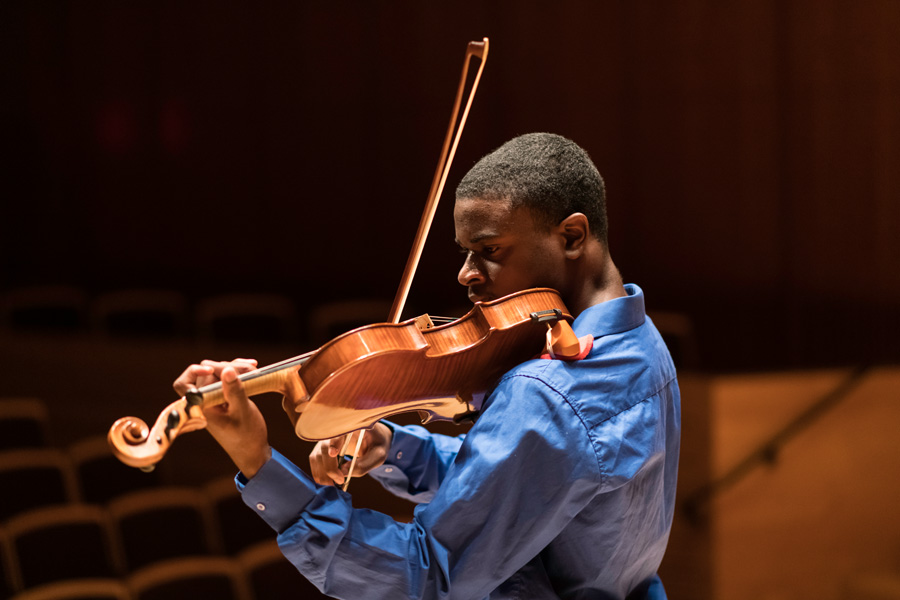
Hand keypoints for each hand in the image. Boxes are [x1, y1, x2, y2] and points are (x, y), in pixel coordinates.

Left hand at [173, 358, 270, 477]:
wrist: (253, 451)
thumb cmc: (246, 436)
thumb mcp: (242, 411)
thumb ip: (234, 390)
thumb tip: (227, 369)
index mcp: (202, 406)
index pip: (184, 384)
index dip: (193, 372)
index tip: (211, 370)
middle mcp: (205, 401)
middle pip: (207, 373)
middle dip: (227, 367)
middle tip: (250, 368)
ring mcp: (215, 398)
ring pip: (218, 373)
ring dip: (236, 368)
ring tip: (254, 369)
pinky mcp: (225, 397)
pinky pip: (227, 379)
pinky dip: (238, 372)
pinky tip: (253, 369)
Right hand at [309, 422, 392, 485]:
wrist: (373, 440)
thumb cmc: (377, 445)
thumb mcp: (378, 455)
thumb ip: (364, 464)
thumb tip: (343, 473)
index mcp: (351, 426)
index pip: (337, 431)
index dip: (333, 442)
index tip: (334, 454)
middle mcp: (335, 430)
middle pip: (324, 447)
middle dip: (329, 467)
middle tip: (339, 481)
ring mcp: (326, 439)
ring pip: (316, 456)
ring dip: (321, 473)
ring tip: (333, 485)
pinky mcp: (322, 448)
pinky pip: (315, 460)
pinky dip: (319, 473)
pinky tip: (329, 482)